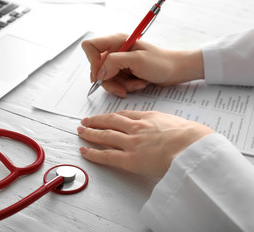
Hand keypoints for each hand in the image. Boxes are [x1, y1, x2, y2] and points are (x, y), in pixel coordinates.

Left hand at [77, 110, 213, 177]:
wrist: (194, 147)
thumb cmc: (193, 137)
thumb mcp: (180, 124)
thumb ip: (168, 126)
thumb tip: (171, 130)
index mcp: (149, 118)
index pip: (125, 115)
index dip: (112, 116)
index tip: (107, 116)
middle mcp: (137, 128)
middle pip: (111, 122)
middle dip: (96, 121)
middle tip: (86, 121)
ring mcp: (132, 143)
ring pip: (105, 135)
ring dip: (91, 133)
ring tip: (81, 131)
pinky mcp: (130, 159)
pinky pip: (107, 156)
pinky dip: (93, 154)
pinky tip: (85, 152)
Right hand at [82, 33, 203, 97]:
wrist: (176, 70)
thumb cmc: (161, 62)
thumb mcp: (137, 60)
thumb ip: (114, 62)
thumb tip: (99, 73)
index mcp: (117, 41)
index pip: (90, 47)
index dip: (92, 62)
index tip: (102, 74)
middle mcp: (115, 50)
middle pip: (97, 68)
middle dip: (110, 81)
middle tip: (123, 88)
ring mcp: (119, 62)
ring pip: (106, 78)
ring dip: (121, 85)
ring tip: (137, 84)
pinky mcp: (123, 71)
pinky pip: (116, 83)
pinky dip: (126, 87)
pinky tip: (138, 84)